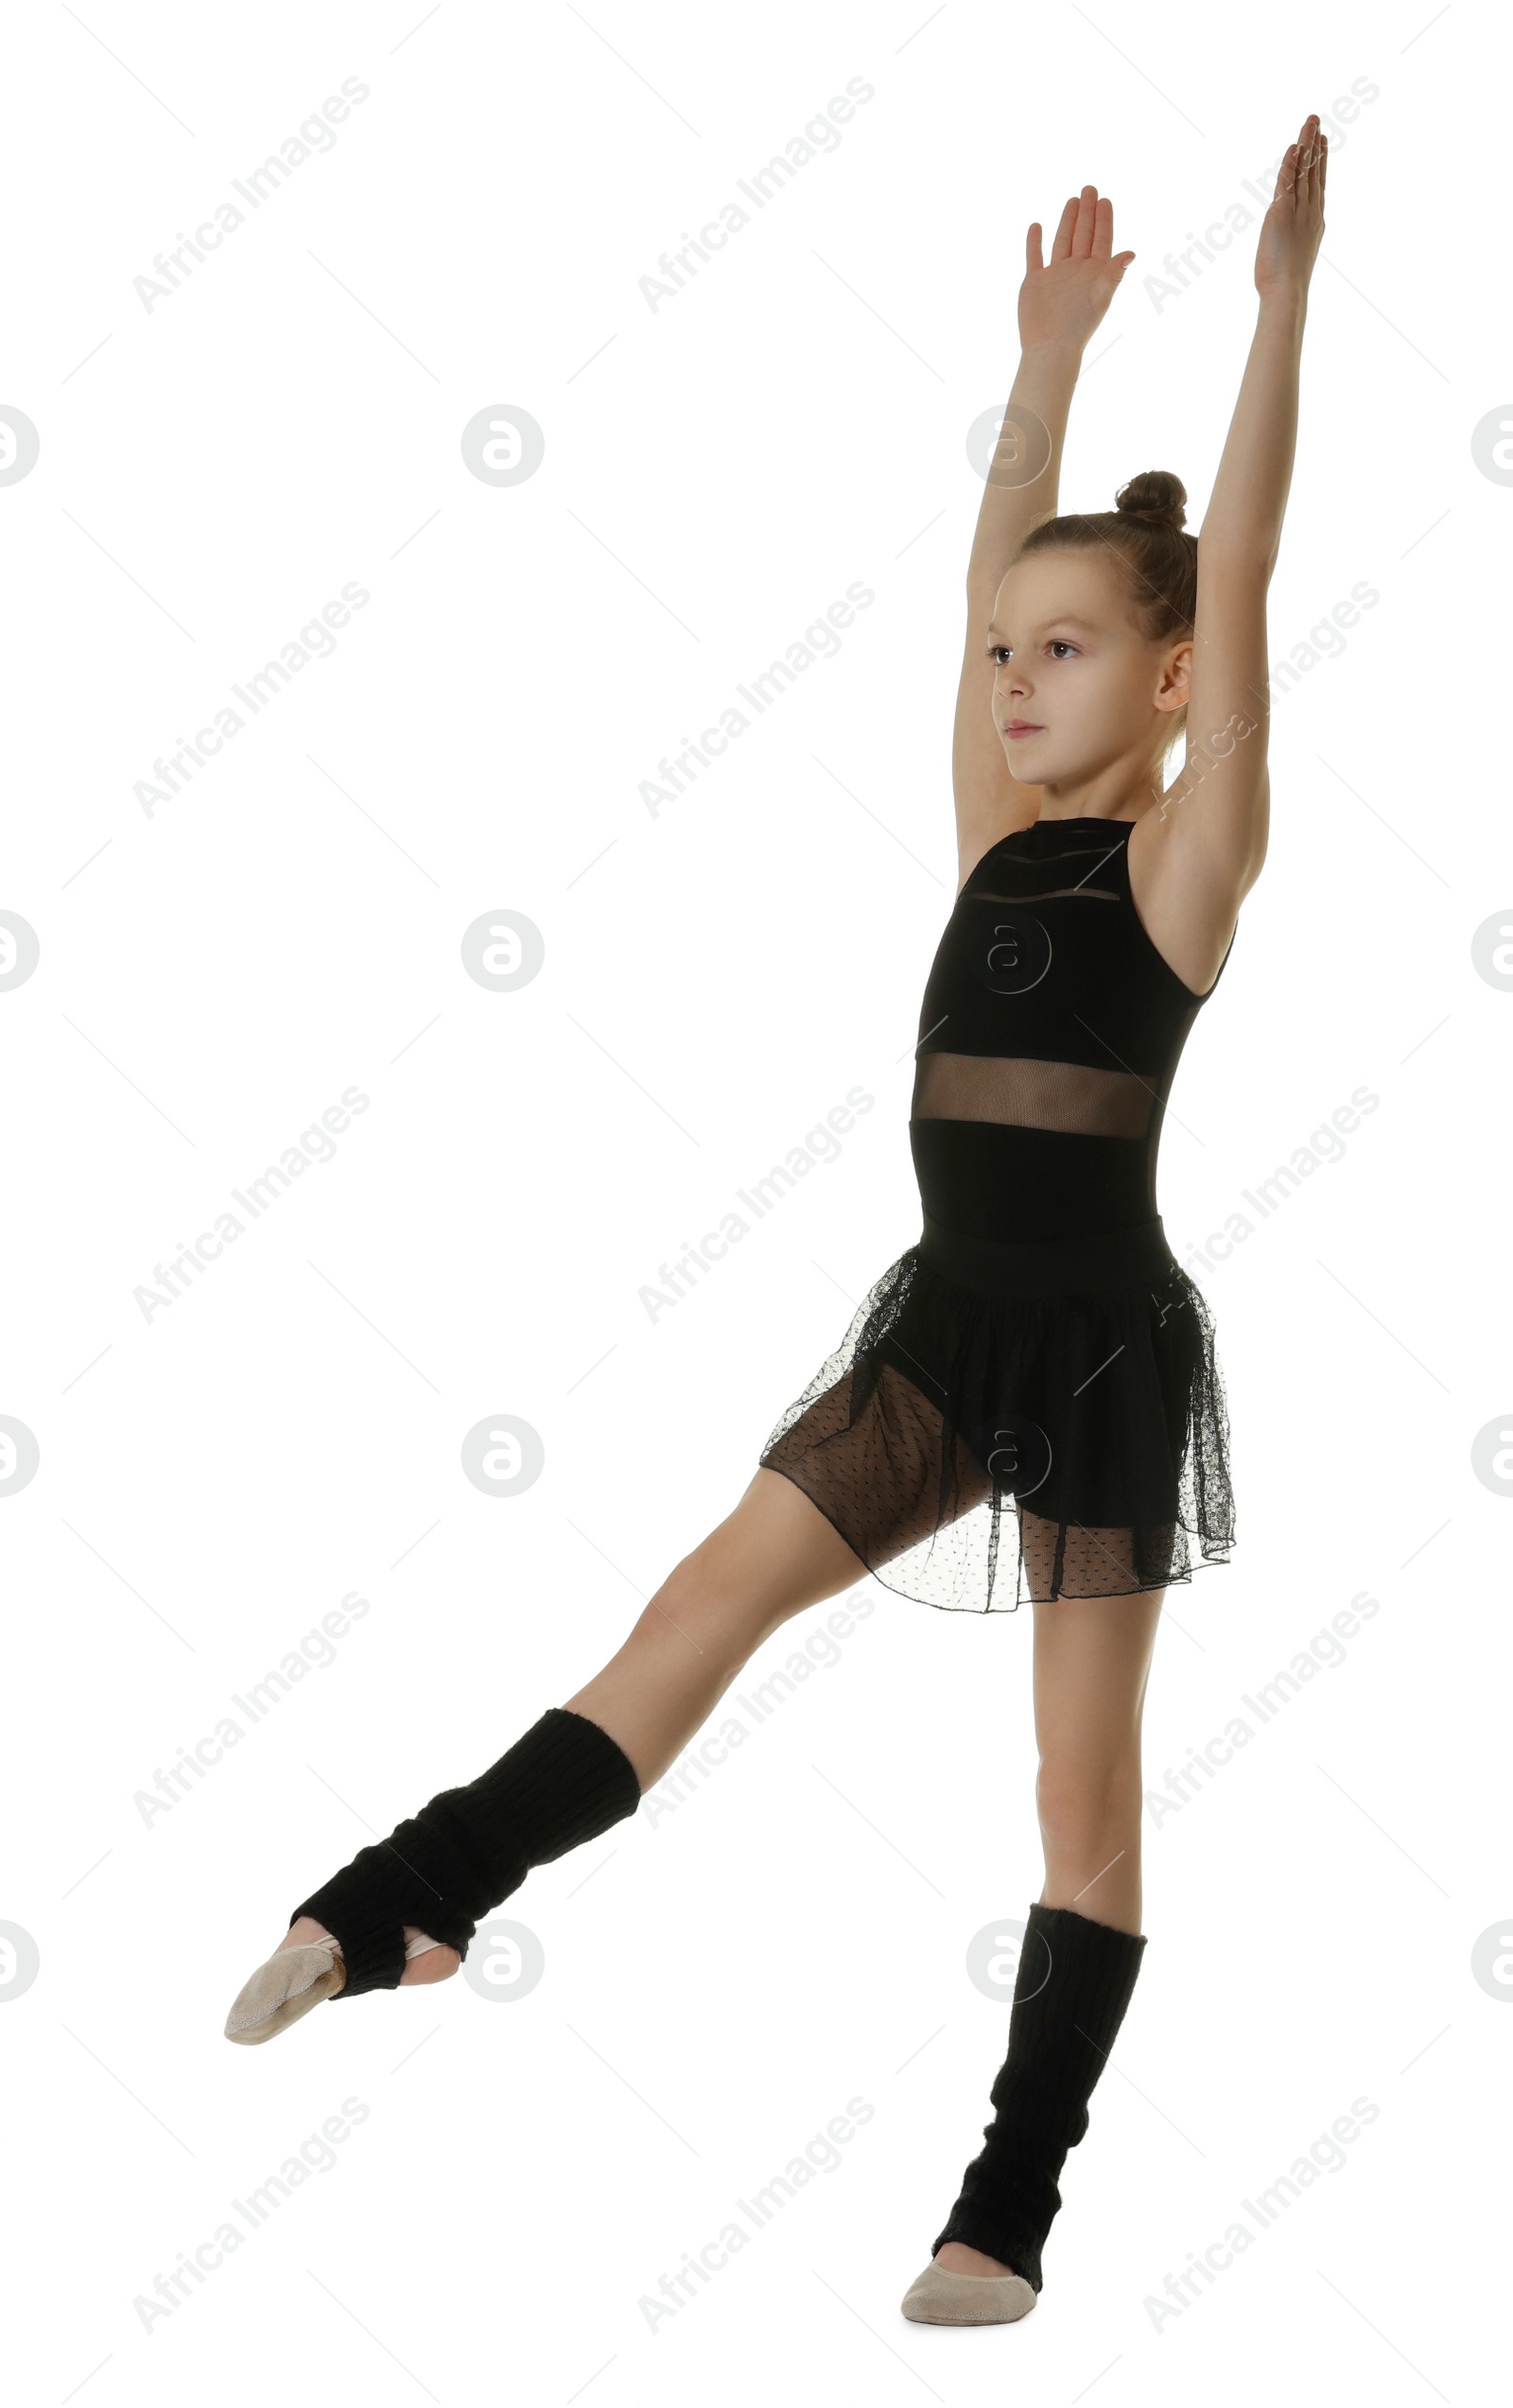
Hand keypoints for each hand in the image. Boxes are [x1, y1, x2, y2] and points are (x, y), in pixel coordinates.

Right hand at [1018, 187, 1135, 353]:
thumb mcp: (1100, 298)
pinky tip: (1037, 226)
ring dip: (1067, 221)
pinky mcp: (1035, 282)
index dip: (1104, 220)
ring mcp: (1055, 275)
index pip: (1101, 239)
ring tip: (1072, 200)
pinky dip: (1035, 242)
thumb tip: (1131, 252)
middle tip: (1090, 188)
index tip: (1105, 200)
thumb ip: (1113, 273)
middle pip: (1083, 235)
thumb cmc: (1078, 328)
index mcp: (1094, 273)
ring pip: (1062, 241)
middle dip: (1087, 212)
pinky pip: (1035, 256)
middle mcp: (1076, 270)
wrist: (1050, 348)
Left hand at [1254, 114, 1326, 299]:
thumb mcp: (1294, 253)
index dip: (1320, 160)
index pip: (1318, 183)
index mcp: (1314, 221)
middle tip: (1316, 121)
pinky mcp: (1282, 214)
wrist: (1287, 293)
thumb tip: (1286, 236)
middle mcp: (1310, 212)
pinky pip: (1287, 183)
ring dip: (1305, 146)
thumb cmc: (1286, 283)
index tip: (1322, 141)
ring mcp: (1299, 212)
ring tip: (1309, 123)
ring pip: (1304, 171)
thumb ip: (1293, 237)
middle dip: (1315, 145)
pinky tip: (1293, 148)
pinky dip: (1290, 165)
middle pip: (1314, 171)